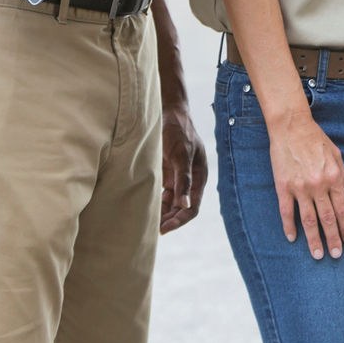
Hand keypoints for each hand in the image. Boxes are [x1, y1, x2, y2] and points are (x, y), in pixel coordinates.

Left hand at [159, 101, 207, 232]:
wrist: (168, 112)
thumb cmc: (178, 131)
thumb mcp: (181, 154)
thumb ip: (184, 180)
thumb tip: (186, 204)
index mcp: (199, 177)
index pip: (192, 208)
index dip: (180, 220)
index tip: (164, 229)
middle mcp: (189, 181)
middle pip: (181, 209)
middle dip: (169, 220)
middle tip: (152, 230)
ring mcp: (177, 178)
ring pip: (171, 204)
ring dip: (162, 214)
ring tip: (146, 222)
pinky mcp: (166, 174)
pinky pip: (162, 195)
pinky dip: (156, 203)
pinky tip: (144, 209)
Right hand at [268, 108, 343, 259]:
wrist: (291, 126)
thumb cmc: (315, 139)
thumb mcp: (336, 154)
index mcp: (334, 177)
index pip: (342, 209)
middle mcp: (318, 185)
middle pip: (328, 218)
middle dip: (333, 239)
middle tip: (336, 255)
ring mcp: (300, 187)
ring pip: (309, 220)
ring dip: (314, 239)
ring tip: (318, 255)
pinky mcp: (283, 186)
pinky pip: (287, 211)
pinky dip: (289, 226)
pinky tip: (292, 238)